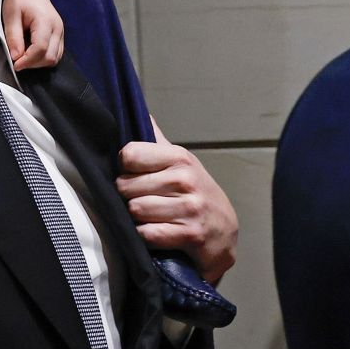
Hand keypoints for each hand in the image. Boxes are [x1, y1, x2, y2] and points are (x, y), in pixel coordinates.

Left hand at [2, 0, 63, 69]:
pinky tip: (31, 52)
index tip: (15, 64)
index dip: (27, 60)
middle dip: (33, 64)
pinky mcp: (59, 34)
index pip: (40, 49)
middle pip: (50, 57)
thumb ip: (13, 37)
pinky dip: (43, 57)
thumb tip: (16, 57)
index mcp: (46, 21)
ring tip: (23, 56)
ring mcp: (61, 31)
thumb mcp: (11, 15)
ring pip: (55, 58)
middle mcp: (57, 28)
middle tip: (17, 60)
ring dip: (39, 62)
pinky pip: (56, 53)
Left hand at [115, 120, 237, 282]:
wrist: (224, 232)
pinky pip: (147, 234)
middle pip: (126, 185)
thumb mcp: (182, 163)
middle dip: (128, 196)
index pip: (129, 154)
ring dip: (137, 218)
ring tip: (151, 217)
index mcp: (179, 158)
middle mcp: (185, 179)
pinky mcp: (190, 234)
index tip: (134, 175)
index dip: (125, 168)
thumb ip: (158, 141)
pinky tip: (157, 232)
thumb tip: (141, 112)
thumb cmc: (196, 194)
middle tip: (144, 200)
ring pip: (135, 210)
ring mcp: (189, 207)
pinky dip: (146, 236)